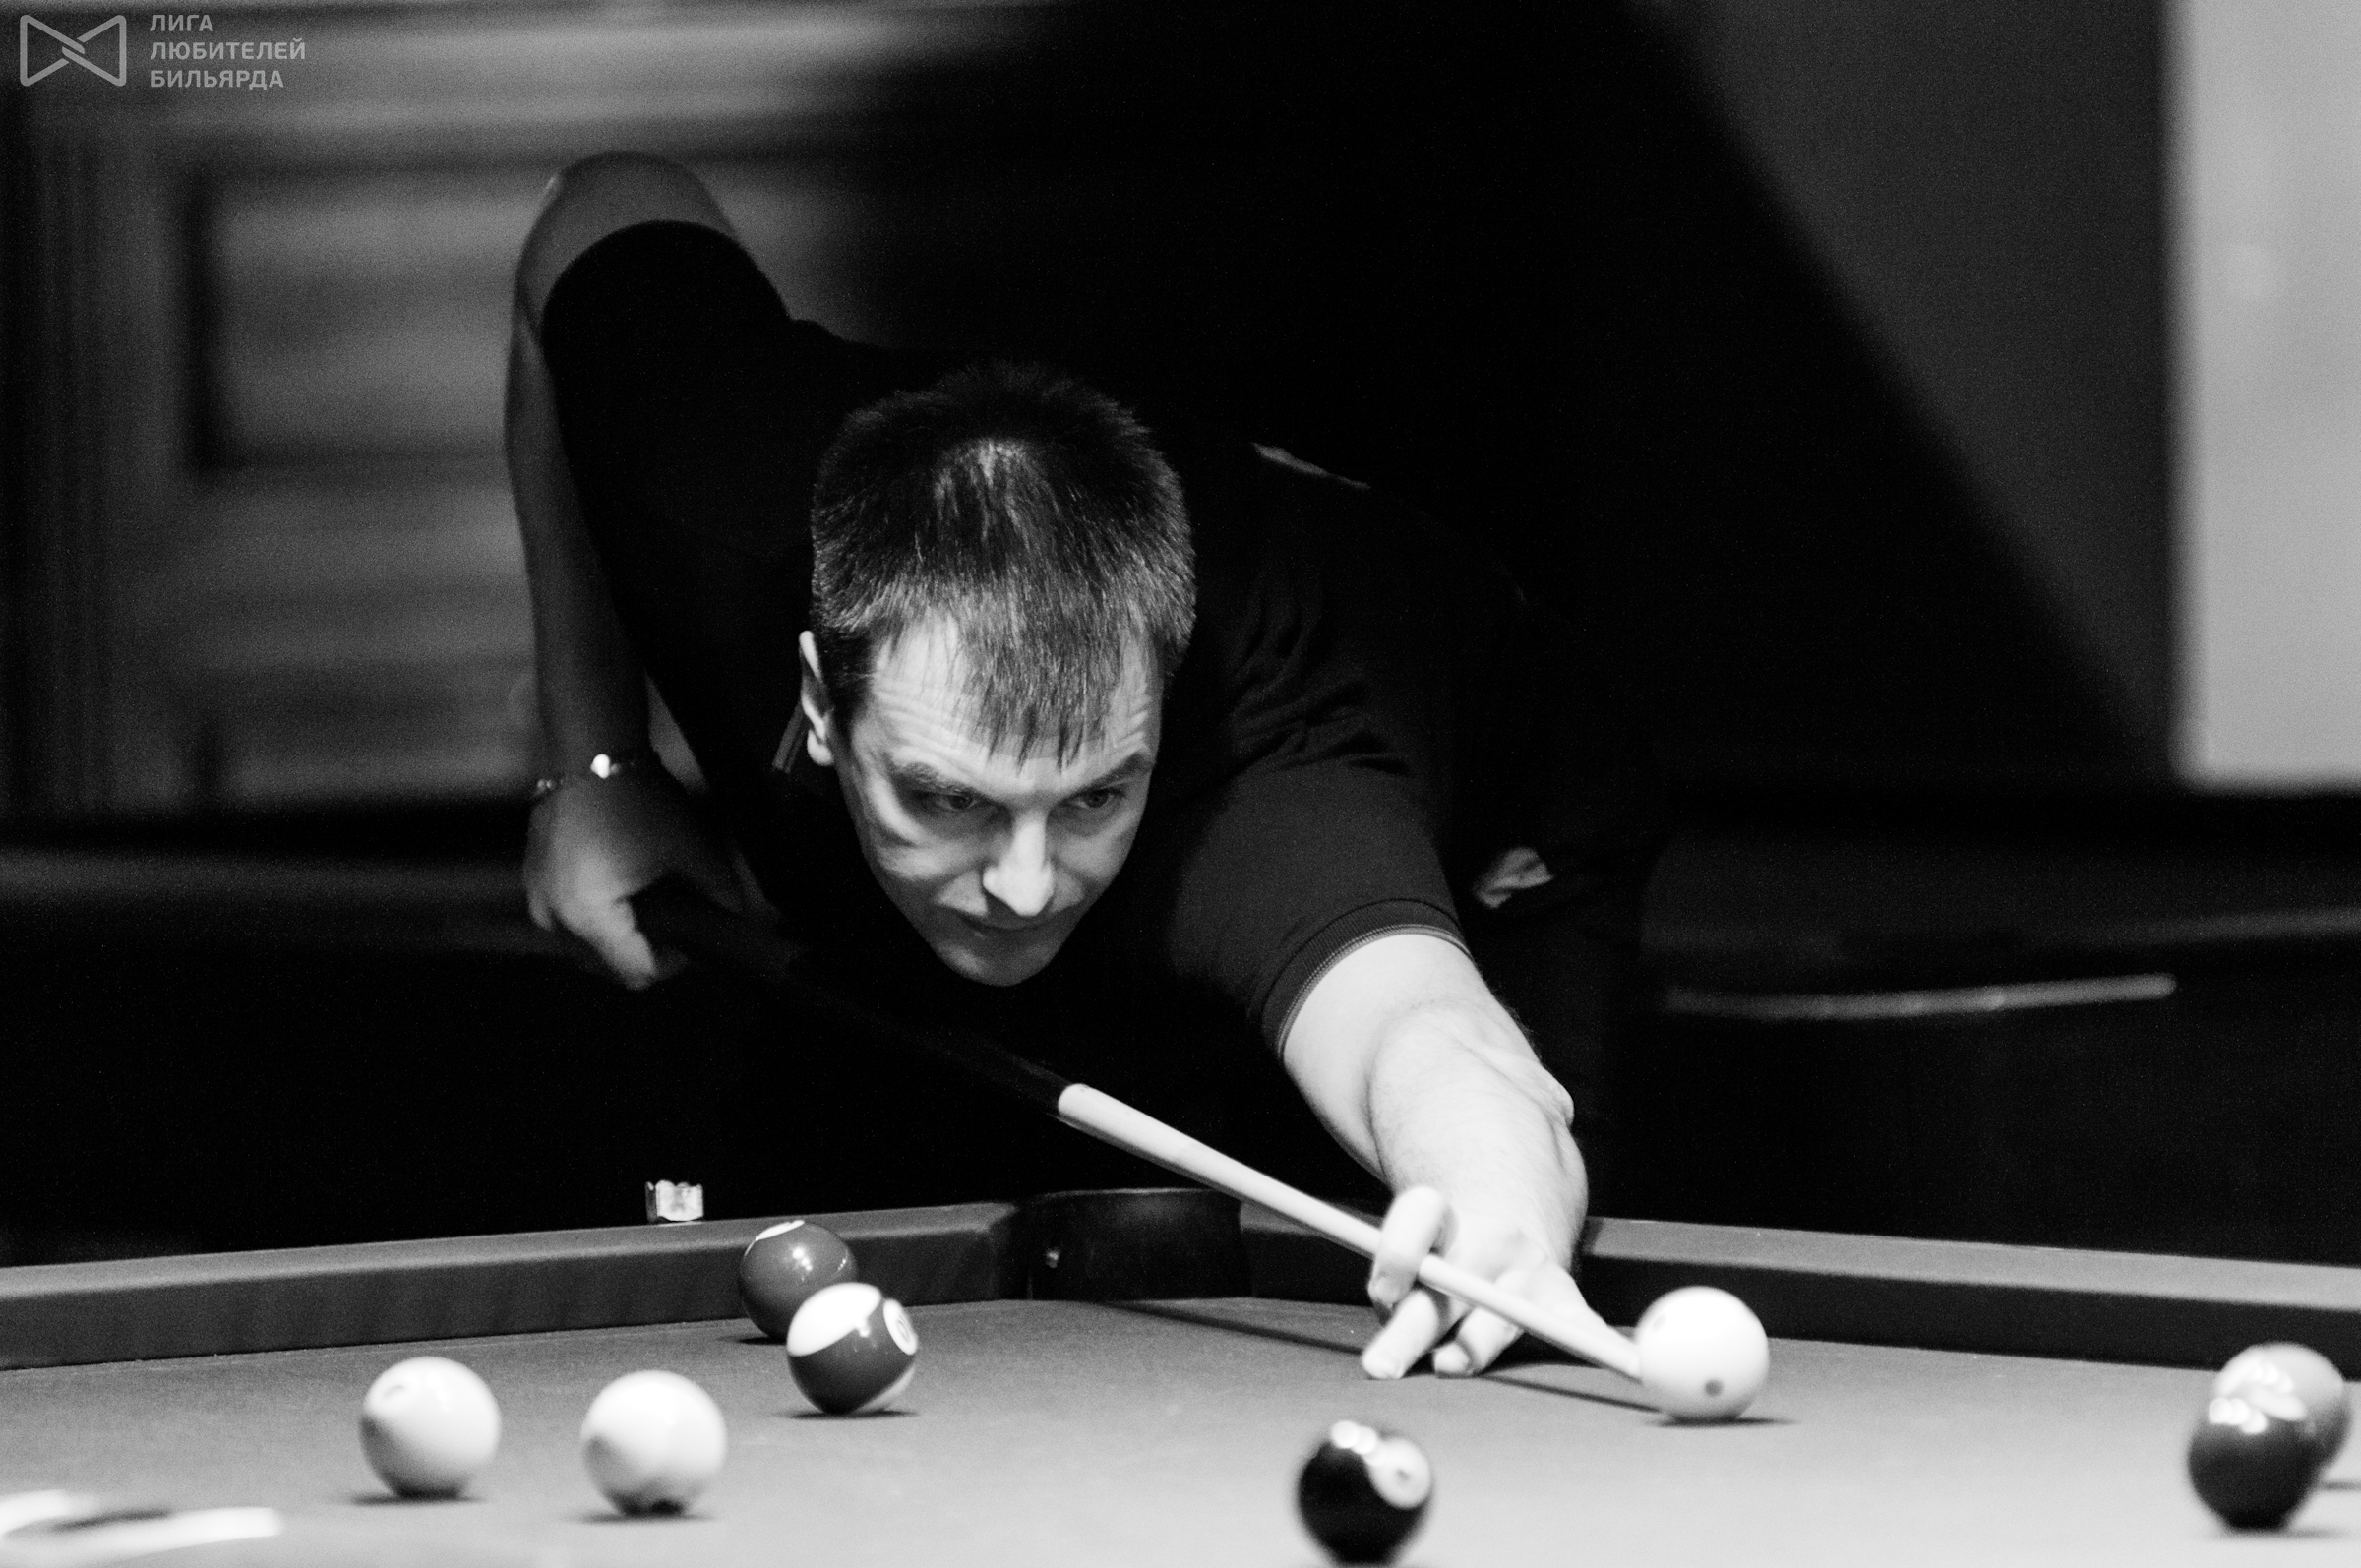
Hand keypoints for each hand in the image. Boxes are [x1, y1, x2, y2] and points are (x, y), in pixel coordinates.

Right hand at [523, 766, 741, 987]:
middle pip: (608, 966)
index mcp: (589, 916)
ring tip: (652, 904)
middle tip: (677, 920)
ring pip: (587, 946)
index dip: (673, 962)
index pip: (637, 971)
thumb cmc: (639, 800)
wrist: (590, 750)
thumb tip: (741, 916)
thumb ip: (720, 892)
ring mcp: (537, 900)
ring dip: (621, 937)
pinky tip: (625, 890)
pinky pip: (570, 920)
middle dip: (646, 950)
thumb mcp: (690, 849)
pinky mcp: (534, 882)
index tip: (694, 940)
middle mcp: (554, 917)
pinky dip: (599, 917)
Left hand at [1360, 1185, 1592, 1379]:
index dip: (1398, 1254)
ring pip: (1499, 1313)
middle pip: (1450, 1284)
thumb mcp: (1412, 1238)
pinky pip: (1580, 1324)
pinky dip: (1598, 1342)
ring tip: (1449, 1366)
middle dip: (1412, 1329)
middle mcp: (1491, 1240)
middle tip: (1380, 1366)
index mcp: (1447, 1218)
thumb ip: (1394, 1265)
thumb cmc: (1449, 1243)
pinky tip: (1622, 1361)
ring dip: (1474, 1344)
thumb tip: (1390, 1303)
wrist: (1511, 1218)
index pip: (1420, 1219)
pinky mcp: (1563, 1298)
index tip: (1384, 1291)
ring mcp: (1530, 1270)